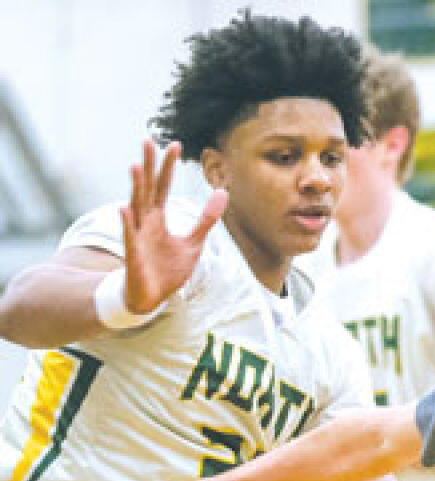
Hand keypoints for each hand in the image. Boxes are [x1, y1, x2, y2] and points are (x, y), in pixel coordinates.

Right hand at [121, 140, 225, 312]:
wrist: (151, 298)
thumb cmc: (168, 270)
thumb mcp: (194, 243)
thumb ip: (206, 218)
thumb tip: (223, 193)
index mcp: (158, 220)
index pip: (163, 187)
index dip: (168, 167)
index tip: (173, 145)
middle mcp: (145, 223)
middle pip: (147, 189)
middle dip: (149, 167)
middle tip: (148, 141)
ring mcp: (137, 237)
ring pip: (135, 207)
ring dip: (136, 187)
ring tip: (137, 166)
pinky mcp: (133, 255)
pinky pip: (129, 237)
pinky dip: (126, 223)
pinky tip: (124, 208)